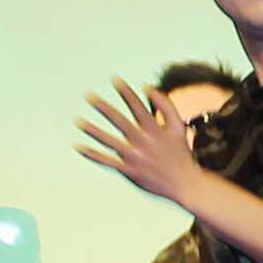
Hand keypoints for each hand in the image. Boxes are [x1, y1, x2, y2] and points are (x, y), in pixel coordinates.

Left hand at [76, 79, 210, 209]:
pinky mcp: (129, 171)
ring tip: (78, 121)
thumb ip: (166, 105)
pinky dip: (92, 154)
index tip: (114, 79)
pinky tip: (79, 147)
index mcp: (154, 129)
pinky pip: (107, 161)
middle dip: (103, 107)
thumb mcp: (178, 126)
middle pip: (119, 121)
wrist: (185, 184)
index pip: (137, 106)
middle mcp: (143, 141)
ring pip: (109, 141)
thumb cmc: (180, 153)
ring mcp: (135, 157)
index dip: (125, 92)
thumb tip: (148, 86)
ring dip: (92, 130)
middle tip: (88, 96)